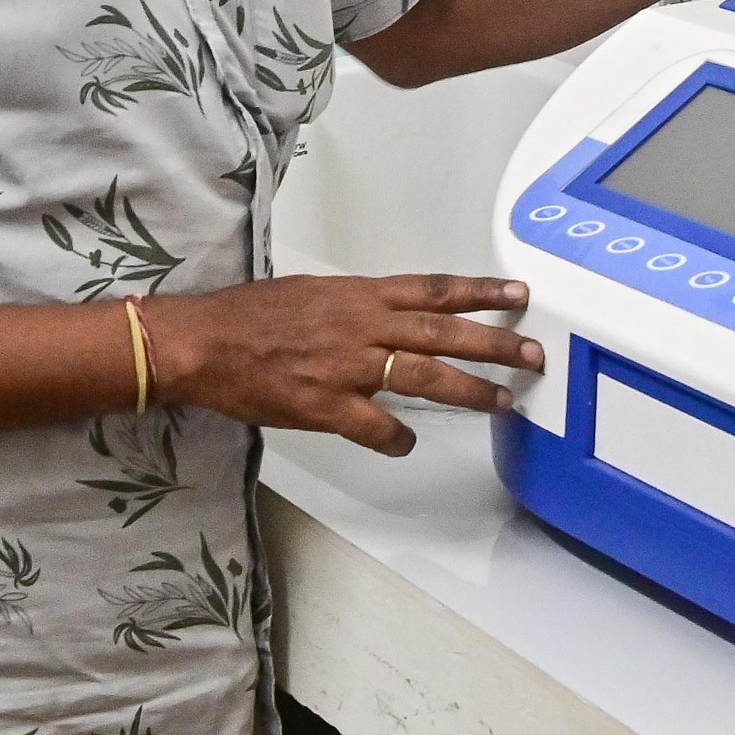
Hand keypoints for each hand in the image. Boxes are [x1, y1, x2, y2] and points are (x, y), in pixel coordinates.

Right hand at [139, 273, 543, 456]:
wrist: (202, 342)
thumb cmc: (248, 316)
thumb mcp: (311, 294)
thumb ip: (354, 308)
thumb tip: (387, 320)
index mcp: (358, 296)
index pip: (432, 289)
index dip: (478, 291)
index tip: (516, 294)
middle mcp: (361, 326)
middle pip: (443, 332)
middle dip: (494, 343)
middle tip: (532, 354)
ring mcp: (346, 367)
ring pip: (424, 376)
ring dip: (470, 390)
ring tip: (504, 400)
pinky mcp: (326, 406)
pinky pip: (376, 428)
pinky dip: (397, 439)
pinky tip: (408, 445)